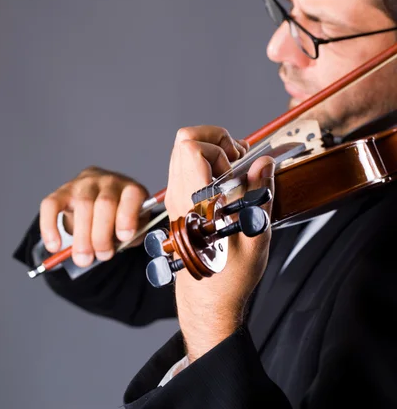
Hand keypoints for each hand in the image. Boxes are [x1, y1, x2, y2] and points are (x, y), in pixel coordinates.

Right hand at [39, 166, 148, 265]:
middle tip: (102, 256)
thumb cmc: (120, 217)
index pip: (131, 195)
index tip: (123, 237)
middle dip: (102, 235)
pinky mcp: (63, 191)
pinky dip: (50, 226)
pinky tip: (54, 246)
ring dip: (82, 237)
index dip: (127, 217)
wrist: (101, 201)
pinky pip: (51, 205)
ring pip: (82, 205)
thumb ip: (131, 236)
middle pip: (105, 203)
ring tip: (83, 258)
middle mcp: (109, 181)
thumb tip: (118, 244)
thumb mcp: (134, 226)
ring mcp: (84, 183)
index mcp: (130, 189)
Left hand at [165, 126, 273, 361]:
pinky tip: (226, 185)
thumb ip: (260, 194)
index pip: (191, 147)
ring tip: (235, 173)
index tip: (238, 166)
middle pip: (184, 140)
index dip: (219, 146)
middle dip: (216, 140)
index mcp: (195, 202)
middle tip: (238, 161)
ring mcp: (174, 197)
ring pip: (183, 151)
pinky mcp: (177, 202)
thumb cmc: (230, 275)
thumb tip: (264, 163)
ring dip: (212, 151)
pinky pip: (185, 166)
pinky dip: (207, 164)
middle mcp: (178, 195)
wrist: (205, 300)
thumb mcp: (255, 236)